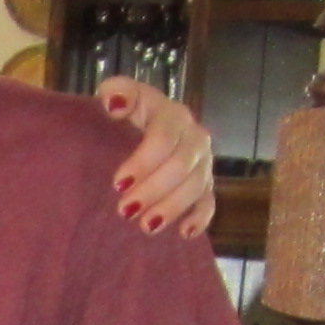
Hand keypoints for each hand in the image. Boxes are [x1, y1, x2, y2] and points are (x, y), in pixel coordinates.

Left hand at [95, 79, 218, 238]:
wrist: (136, 130)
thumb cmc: (123, 115)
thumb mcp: (116, 96)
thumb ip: (115, 92)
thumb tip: (115, 104)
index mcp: (171, 114)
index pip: (165, 136)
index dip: (144, 161)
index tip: (118, 183)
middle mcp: (193, 136)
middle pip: (182, 165)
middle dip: (154, 189)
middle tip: (125, 210)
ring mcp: (202, 162)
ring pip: (196, 186)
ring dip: (172, 207)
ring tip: (145, 226)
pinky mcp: (204, 184)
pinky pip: (209, 201)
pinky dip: (200, 217)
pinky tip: (185, 232)